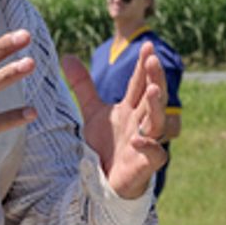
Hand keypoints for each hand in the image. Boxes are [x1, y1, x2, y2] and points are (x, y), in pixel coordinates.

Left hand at [60, 41, 167, 198]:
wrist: (104, 180)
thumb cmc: (105, 144)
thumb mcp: (92, 112)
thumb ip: (83, 85)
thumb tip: (67, 56)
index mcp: (133, 108)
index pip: (140, 83)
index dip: (144, 65)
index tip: (147, 45)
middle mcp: (143, 122)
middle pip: (153, 97)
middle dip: (155, 78)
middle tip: (153, 60)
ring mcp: (147, 141)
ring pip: (159, 122)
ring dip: (157, 106)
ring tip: (152, 90)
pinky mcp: (146, 163)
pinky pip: (155, 154)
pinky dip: (148, 147)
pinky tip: (138, 140)